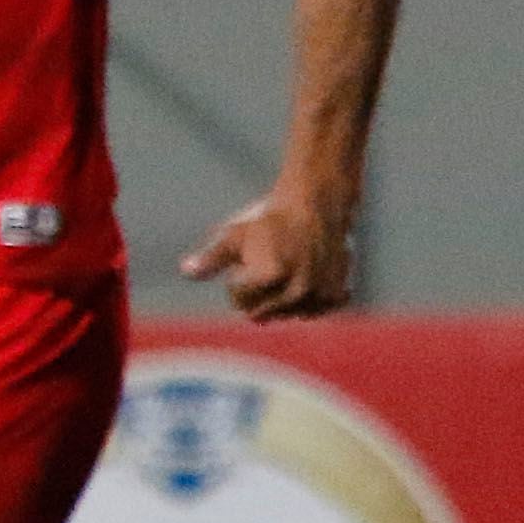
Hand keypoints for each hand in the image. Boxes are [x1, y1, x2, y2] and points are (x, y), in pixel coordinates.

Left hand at [184, 184, 355, 319]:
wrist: (316, 207)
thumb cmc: (268, 221)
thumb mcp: (234, 235)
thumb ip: (211, 258)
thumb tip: (186, 271)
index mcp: (269, 277)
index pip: (238, 300)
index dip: (236, 280)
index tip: (245, 261)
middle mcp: (297, 290)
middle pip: (261, 313)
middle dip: (256, 294)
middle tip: (266, 265)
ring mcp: (319, 294)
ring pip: (287, 315)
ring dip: (281, 301)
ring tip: (286, 272)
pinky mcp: (337, 294)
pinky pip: (316, 312)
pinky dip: (309, 303)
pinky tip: (306, 281)